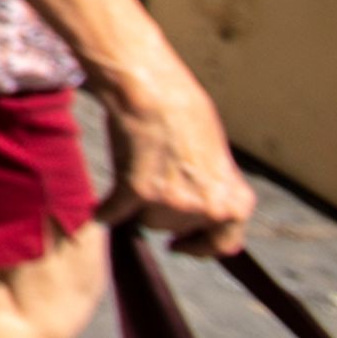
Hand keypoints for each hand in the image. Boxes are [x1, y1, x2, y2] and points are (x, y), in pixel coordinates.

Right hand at [99, 67, 258, 257]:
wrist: (152, 90)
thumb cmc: (185, 113)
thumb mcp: (217, 158)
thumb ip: (212, 191)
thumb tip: (196, 211)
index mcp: (235, 201)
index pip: (224, 245)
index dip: (200, 247)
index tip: (182, 245)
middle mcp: (207, 208)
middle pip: (177, 228)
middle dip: (166, 209)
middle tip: (157, 175)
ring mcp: (172, 203)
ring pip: (147, 221)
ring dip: (139, 205)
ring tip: (138, 169)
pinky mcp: (137, 194)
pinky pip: (115, 214)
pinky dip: (106, 211)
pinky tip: (101, 208)